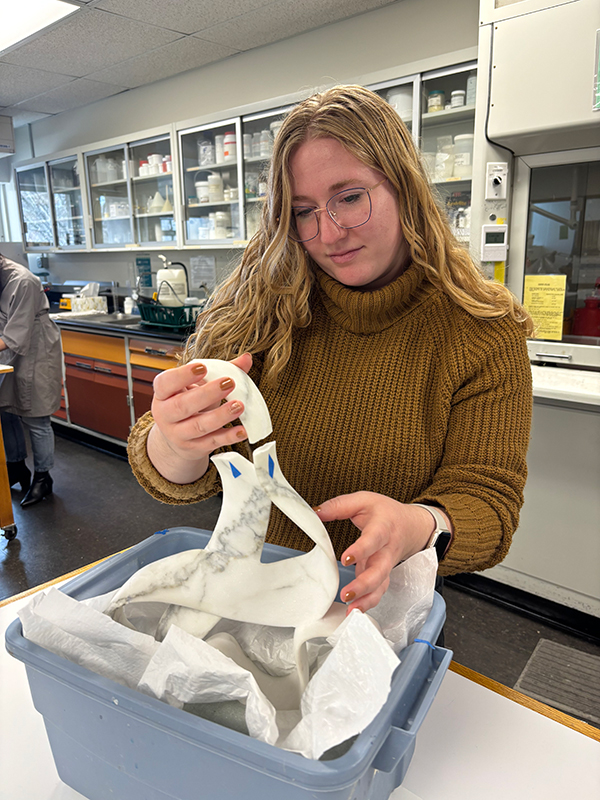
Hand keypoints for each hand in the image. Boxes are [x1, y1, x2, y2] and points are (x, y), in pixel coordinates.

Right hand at [147, 353, 251, 483]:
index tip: (202, 367)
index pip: (166, 383)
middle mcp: (166, 415)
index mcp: (163, 394)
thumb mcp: (197, 385)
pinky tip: (242, 430)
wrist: (178, 436)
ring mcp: (179, 434)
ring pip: (198, 426)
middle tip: (229, 383)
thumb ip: (220, 370)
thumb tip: (246, 359)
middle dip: (207, 394)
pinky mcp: (194, 447)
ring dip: (220, 416)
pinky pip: (212, 442)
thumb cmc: (189, 403)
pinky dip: (228, 437)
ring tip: (239, 405)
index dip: (182, 375)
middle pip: (183, 406)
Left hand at [315, 492, 442, 613]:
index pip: (373, 540)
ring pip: (381, 586)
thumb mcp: (364, 500)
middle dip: (364, 584)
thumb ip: (339, 506)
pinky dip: (367, 604)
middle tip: (347, 593)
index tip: (345, 558)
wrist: (412, 526)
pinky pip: (378, 592)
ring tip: (350, 610)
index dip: (361, 549)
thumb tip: (315, 512)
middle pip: (380, 570)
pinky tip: (354, 612)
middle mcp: (387, 550)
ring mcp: (386, 565)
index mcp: (383, 528)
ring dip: (367, 599)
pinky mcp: (382, 576)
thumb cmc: (385, 513)